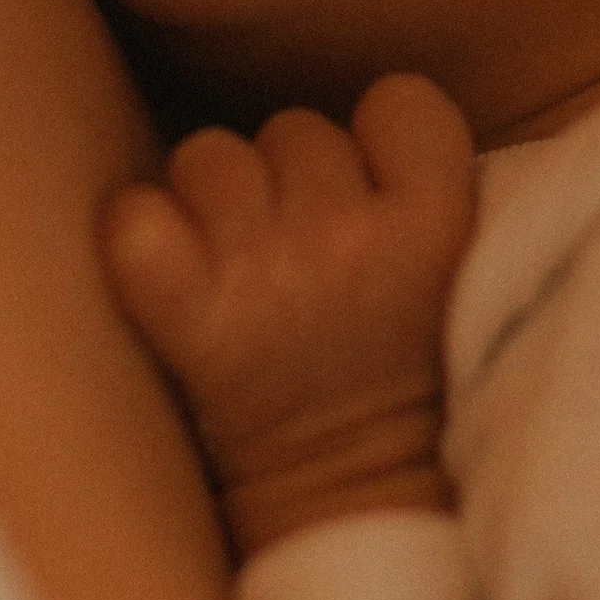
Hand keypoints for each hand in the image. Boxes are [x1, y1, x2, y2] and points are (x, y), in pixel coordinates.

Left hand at [104, 74, 475, 551]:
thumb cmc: (400, 377)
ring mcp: (267, 275)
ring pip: (211, 156)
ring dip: (212, 199)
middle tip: (301, 254)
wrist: (350, 498)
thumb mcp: (463, 270)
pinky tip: (163, 269)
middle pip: (295, 128)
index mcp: (437, 224)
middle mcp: (352, 238)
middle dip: (289, 180)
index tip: (372, 191)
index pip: (400, 101)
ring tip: (237, 267)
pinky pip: (136, 220)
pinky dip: (135, 235)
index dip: (377, 137)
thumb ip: (429, 184)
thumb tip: (371, 108)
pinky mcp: (191, 320)